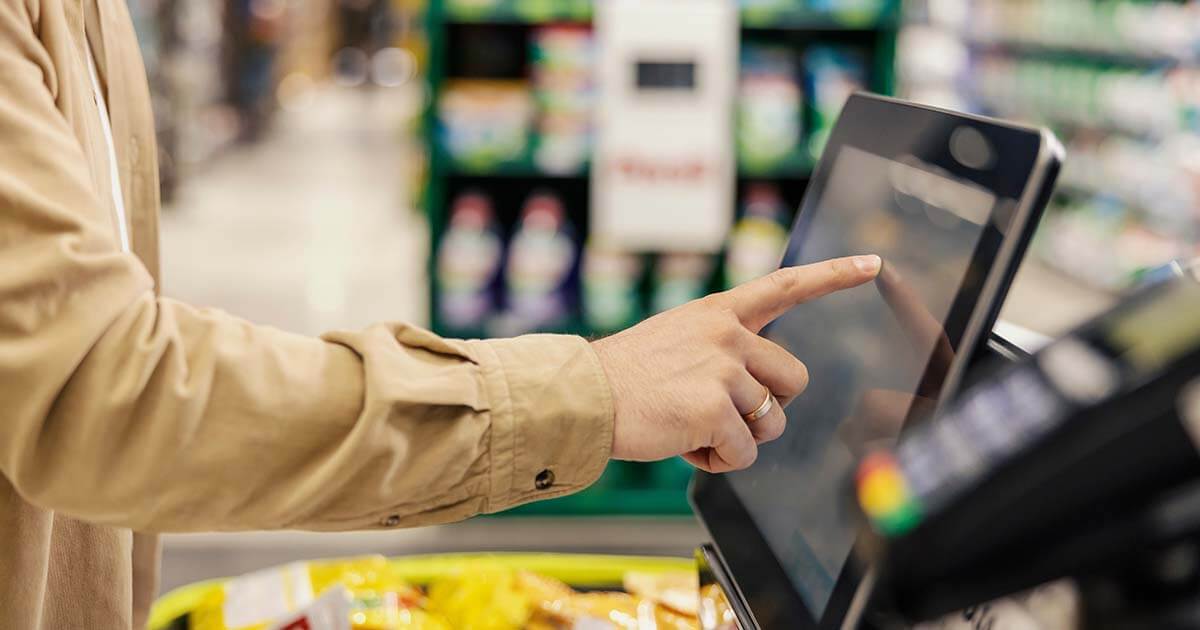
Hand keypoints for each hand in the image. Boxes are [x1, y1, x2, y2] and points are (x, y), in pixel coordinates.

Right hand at [592, 255, 881, 472]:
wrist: (583, 397)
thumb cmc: (623, 378)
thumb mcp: (675, 340)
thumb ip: (718, 350)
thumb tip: (754, 397)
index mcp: (718, 313)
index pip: (785, 286)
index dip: (833, 276)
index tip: (873, 264)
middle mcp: (728, 334)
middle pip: (794, 380)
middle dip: (770, 407)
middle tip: (726, 415)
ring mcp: (724, 370)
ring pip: (773, 421)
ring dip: (742, 437)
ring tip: (695, 429)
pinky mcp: (716, 410)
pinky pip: (744, 453)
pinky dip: (718, 460)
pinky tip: (685, 444)